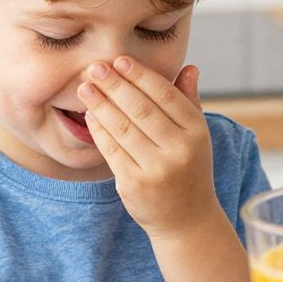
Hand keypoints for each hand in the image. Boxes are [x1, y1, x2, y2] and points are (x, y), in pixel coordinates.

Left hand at [77, 57, 215, 237]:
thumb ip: (189, 102)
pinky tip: (90, 115)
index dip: (141, 75)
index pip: (165, 95)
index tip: (120, 61)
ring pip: (123, 128)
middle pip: (142, 109)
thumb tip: (189, 67)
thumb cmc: (188, 170)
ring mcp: (157, 169)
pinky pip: (111, 150)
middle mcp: (180, 150)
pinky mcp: (135, 185)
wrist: (186, 220)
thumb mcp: (197, 137)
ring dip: (101, 105)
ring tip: (85, 88)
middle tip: (96, 68)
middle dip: (116, 85)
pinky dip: (99, 130)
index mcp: (197, 132)